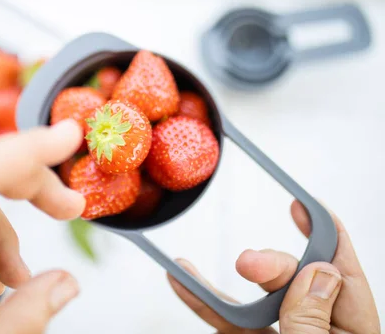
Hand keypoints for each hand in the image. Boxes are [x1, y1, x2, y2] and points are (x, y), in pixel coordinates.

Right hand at [168, 200, 379, 332]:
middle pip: (297, 285)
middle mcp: (318, 332)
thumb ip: (312, 323)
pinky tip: (182, 281)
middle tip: (246, 261)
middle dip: (268, 266)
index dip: (327, 235)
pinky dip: (203, 303)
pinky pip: (228, 321)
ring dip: (219, 282)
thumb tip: (318, 273)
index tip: (304, 204)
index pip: (343, 277)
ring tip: (189, 265)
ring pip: (255, 302)